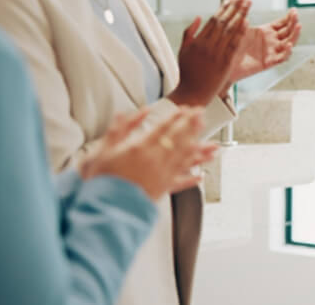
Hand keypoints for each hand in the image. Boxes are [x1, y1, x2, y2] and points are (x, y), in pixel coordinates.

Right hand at [80, 108, 217, 199]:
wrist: (103, 206)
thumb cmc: (100, 179)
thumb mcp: (104, 149)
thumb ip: (119, 129)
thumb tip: (128, 113)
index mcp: (140, 148)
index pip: (163, 128)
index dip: (177, 117)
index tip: (187, 109)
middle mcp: (155, 160)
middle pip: (179, 139)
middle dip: (192, 126)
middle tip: (202, 115)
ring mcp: (161, 175)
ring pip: (186, 159)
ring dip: (201, 151)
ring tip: (213, 144)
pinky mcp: (162, 190)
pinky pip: (181, 183)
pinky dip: (192, 179)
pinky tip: (201, 175)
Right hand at [169, 0, 250, 105]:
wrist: (192, 93)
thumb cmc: (188, 72)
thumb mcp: (183, 51)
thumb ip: (189, 33)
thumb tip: (198, 17)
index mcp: (197, 41)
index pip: (214, 20)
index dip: (224, 8)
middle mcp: (207, 45)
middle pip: (224, 21)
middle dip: (236, 6)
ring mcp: (216, 54)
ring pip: (230, 30)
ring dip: (241, 14)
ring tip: (248, 3)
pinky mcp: (225, 63)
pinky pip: (234, 45)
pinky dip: (240, 32)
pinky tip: (247, 22)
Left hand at [228, 8, 301, 82]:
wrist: (225, 62)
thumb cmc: (231, 45)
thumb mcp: (238, 28)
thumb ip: (243, 16)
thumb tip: (245, 1)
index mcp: (266, 32)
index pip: (282, 23)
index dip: (289, 17)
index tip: (293, 10)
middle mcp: (271, 41)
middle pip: (288, 32)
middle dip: (293, 23)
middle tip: (296, 15)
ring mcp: (271, 52)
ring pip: (288, 43)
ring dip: (295, 35)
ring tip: (298, 26)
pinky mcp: (268, 62)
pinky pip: (281, 58)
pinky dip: (287, 52)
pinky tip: (289, 45)